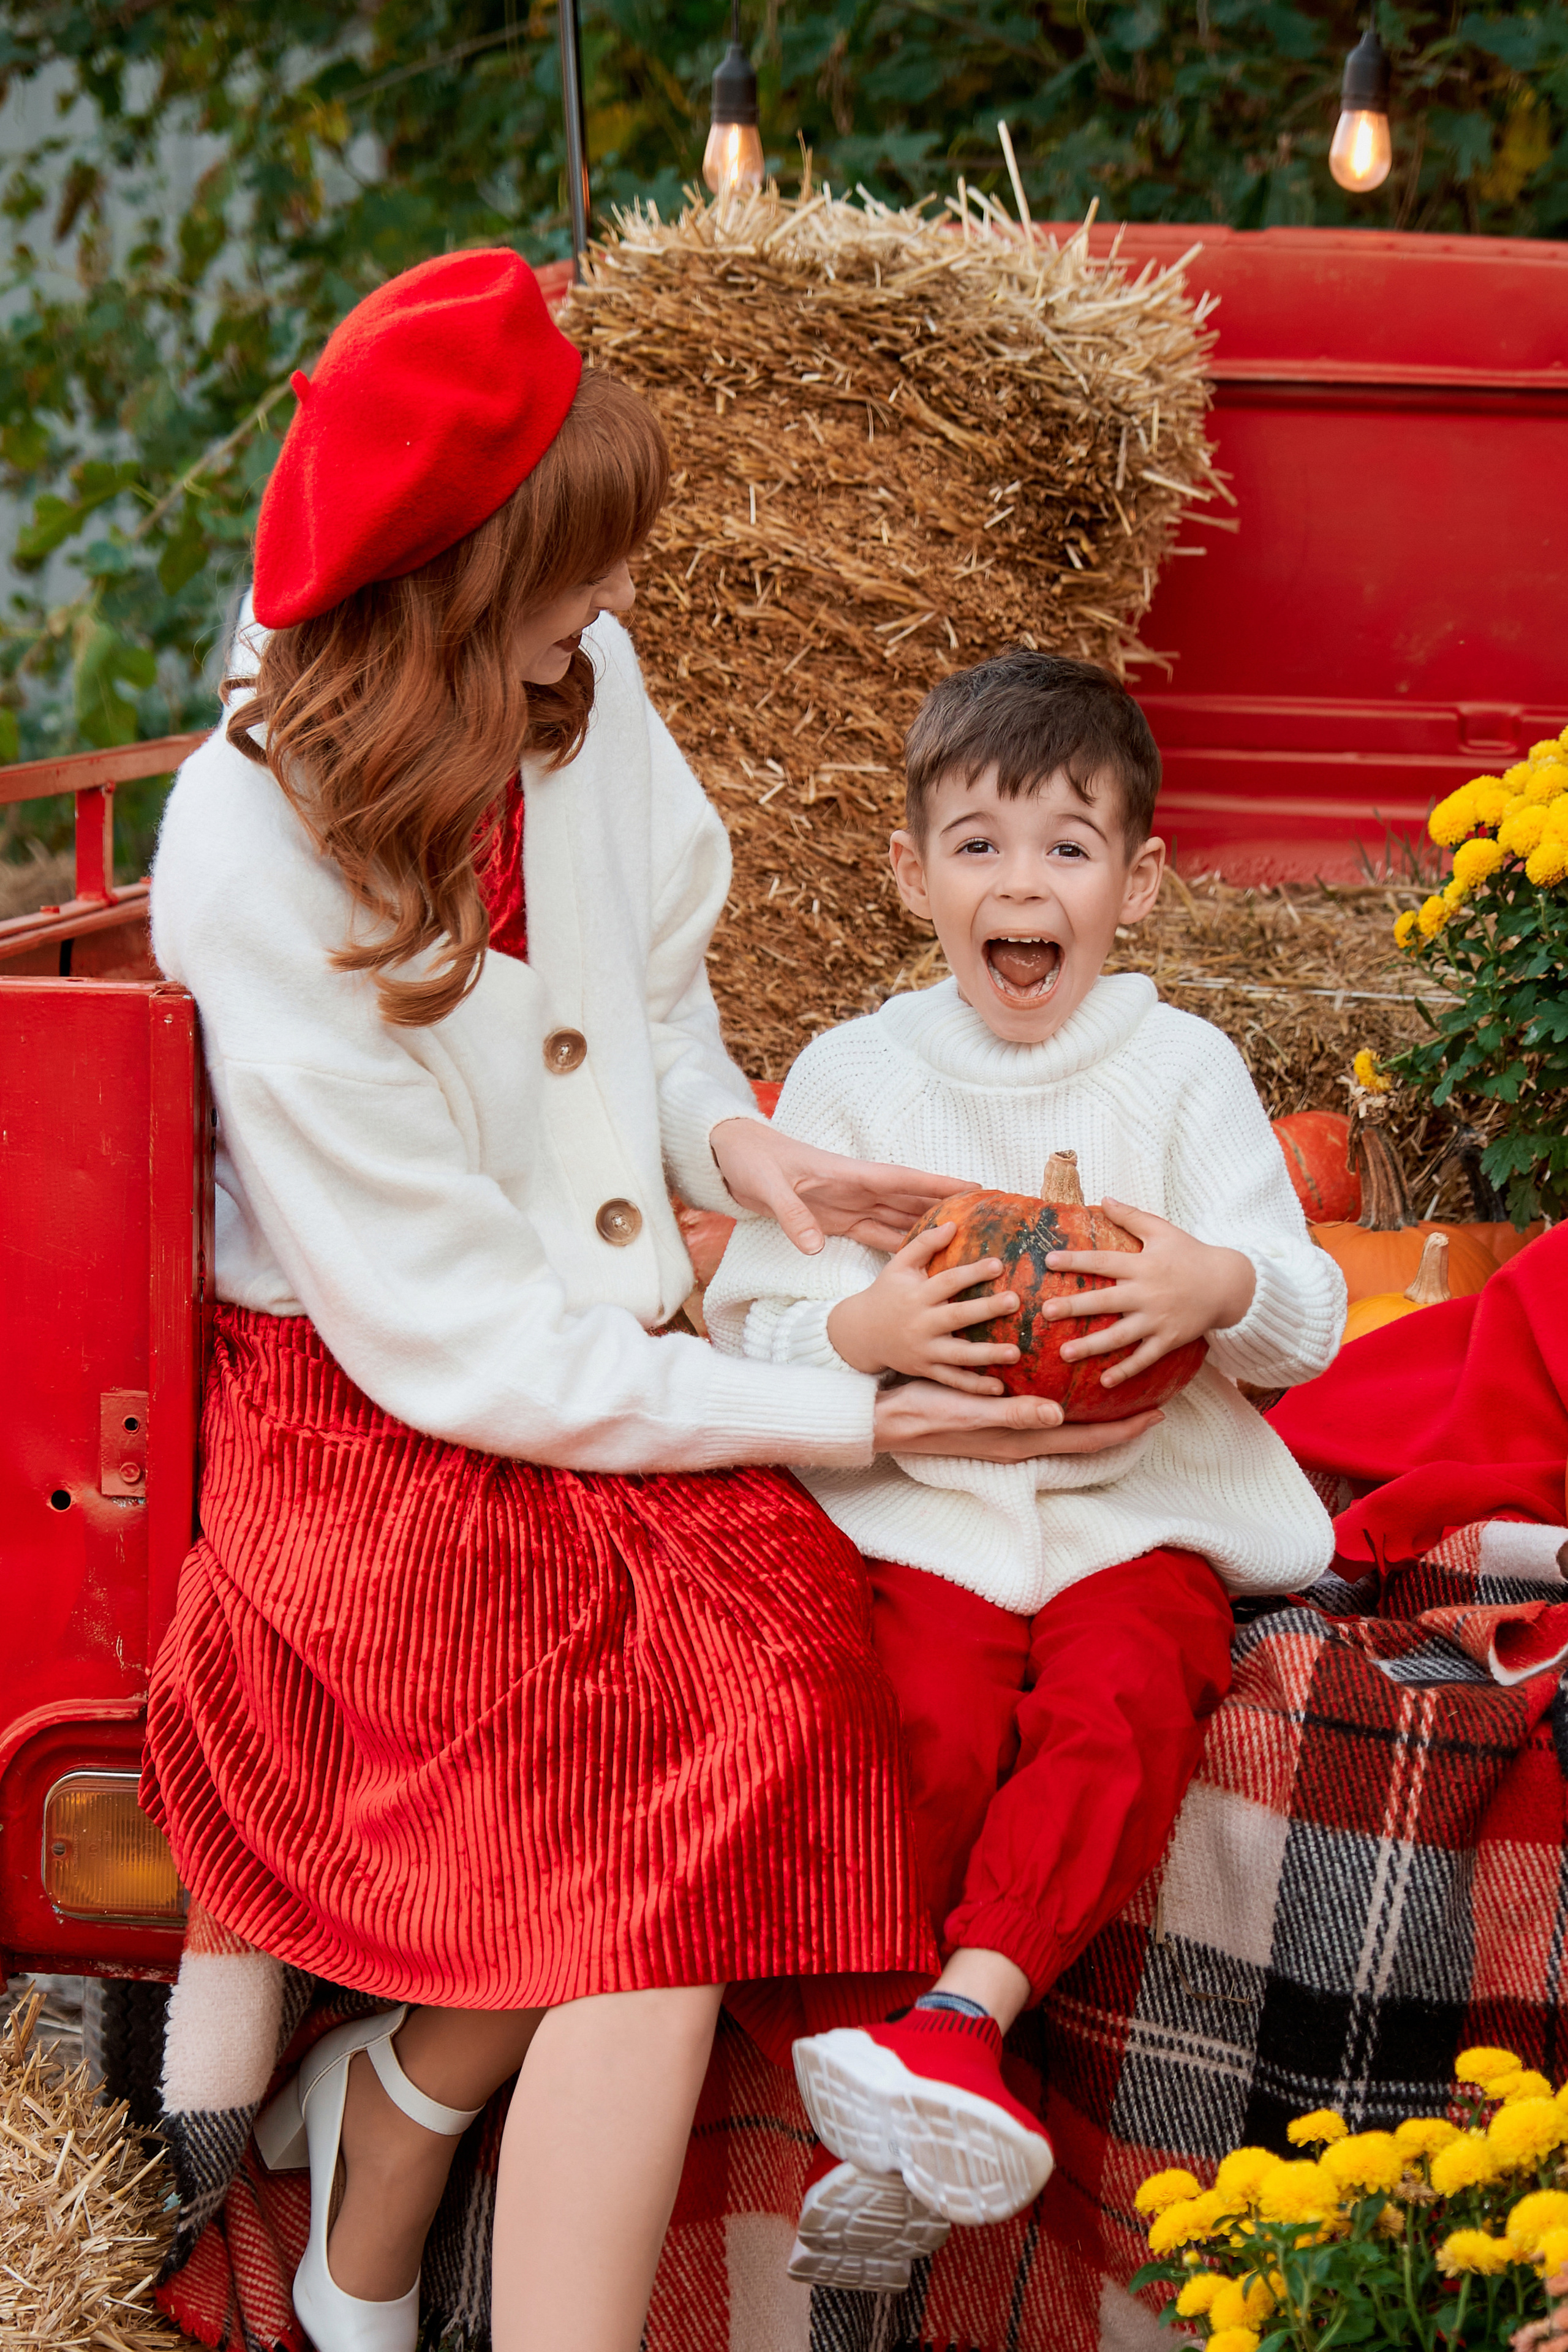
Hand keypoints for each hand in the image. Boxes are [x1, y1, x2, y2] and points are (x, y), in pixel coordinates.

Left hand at [710, 1118, 971, 1254]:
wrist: (734, 1159)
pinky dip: (900, 1244)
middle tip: (988, 1217)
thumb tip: (812, 1247)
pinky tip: (922, 1259)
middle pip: (912, 1199)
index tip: (974, 1187)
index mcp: (850, 1174)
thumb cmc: (754, 1162)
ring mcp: (851, 1205)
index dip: (939, 1184)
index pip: (903, 1179)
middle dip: (949, 1206)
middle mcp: (859, 1189)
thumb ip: (792, 1215)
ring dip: (930, 1228)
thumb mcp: (769, 1187)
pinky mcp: (839, 1220)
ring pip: (900, 1218)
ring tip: (967, 1243)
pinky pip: (877, 1233)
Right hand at [828, 1222, 1021, 1393]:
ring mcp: (924, 1350)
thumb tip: (953, 1223)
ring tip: (1016, 1352)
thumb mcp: (898, 1265)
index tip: (998, 1264)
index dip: (972, 1272)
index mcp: (917, 1295)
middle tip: (1015, 1300)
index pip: (947, 1281)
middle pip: (957, 1316)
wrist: (860, 1333)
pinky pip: (952, 1380)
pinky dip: (974, 1387)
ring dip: (988, 1355)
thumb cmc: (886, 1293)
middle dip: (986, 1309)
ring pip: (959, 1355)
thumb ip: (924, 1243)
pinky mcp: (926, 1369)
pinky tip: (999, 1388)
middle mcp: (921, 1323)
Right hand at [873, 1380, 1163, 1461]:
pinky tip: (1066, 1386)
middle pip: (1085, 1437)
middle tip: (1153, 1402)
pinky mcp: (996, 1423)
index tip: (1158, 1414)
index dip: (1125, 1429)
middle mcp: (1023, 1441)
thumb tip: (1061, 1415)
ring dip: (1096, 1415)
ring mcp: (1010, 1435)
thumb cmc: (927, 1412)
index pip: (1087, 1439)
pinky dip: (1067, 1405)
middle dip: (1120, 1423)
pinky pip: (1045, 1417)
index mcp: (1023, 1441)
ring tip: (1120, 1393)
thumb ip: (1015, 1414)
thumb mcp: (972, 1408)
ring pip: (1068, 1429)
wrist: (887, 1420)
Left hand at [1042, 1200, 1254, 1391]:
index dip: (1076, 1260)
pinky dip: (1126, 1370)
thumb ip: (1131, 1217)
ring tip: (1064, 1354)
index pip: (1103, 1262)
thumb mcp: (1163, 1230)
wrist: (1228, 1284)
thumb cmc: (1190, 1254)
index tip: (1049, 1260)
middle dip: (1074, 1307)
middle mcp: (1147, 1294)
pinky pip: (1145, 1358)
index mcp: (1142, 1265)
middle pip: (1105, 1301)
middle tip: (1046, 1312)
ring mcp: (1158, 1319)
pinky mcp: (1169, 1339)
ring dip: (1092, 1346)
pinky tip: (1104, 1381)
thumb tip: (1104, 1198)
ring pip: (1120, 1336)